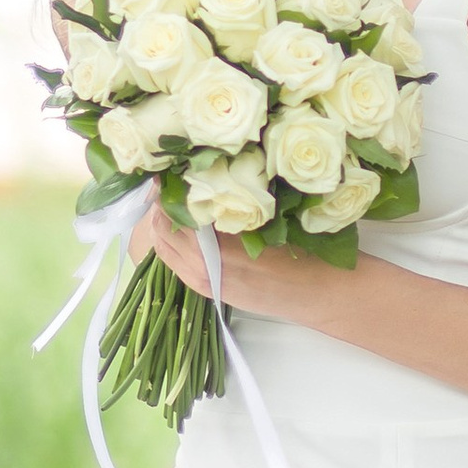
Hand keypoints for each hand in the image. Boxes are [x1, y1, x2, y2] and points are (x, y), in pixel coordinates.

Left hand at [131, 198, 291, 316]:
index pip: (175, 212)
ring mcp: (199, 280)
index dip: (167, 192)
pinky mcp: (205, 290)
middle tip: (166, 189)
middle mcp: (200, 264)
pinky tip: (182, 234)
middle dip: (161, 208)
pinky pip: (174, 264)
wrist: (306, 291)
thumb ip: (226, 210)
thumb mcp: (259, 222)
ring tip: (172, 208)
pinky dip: (170, 246)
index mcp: (214, 245)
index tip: (166, 176)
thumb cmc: (291, 253)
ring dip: (162, 227)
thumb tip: (203, 187)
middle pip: (162, 230)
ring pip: (163, 248)